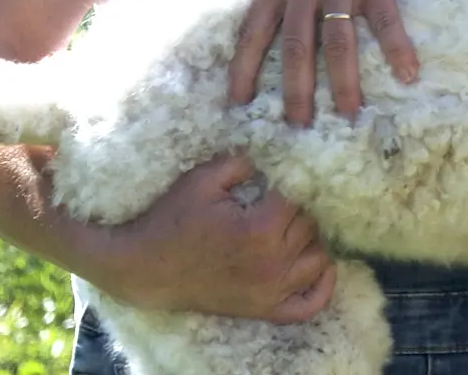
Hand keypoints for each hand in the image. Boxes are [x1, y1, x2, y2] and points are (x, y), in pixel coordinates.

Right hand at [93, 153, 334, 322]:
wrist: (146, 267)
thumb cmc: (173, 219)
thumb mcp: (203, 178)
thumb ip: (241, 162)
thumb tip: (269, 157)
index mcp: (260, 229)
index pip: (299, 198)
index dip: (291, 182)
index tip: (283, 173)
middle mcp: (272, 264)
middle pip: (310, 226)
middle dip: (298, 208)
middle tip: (281, 197)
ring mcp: (270, 292)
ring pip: (317, 259)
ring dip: (310, 239)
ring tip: (292, 224)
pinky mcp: (263, 309)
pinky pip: (308, 305)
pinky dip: (322, 287)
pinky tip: (321, 266)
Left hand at [228, 0, 419, 125]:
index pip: (253, 28)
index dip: (244, 66)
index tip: (237, 100)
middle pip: (294, 47)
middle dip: (294, 90)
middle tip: (295, 126)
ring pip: (337, 42)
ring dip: (344, 81)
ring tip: (350, 114)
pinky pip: (386, 19)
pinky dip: (398, 47)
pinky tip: (409, 74)